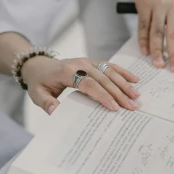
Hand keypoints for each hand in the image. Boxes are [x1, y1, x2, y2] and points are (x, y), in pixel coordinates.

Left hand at [22, 56, 139, 114]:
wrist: (39, 65)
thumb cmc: (40, 82)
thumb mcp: (37, 94)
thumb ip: (46, 103)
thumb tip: (56, 111)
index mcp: (67, 72)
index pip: (88, 84)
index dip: (102, 95)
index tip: (114, 107)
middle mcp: (80, 64)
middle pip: (103, 79)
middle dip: (118, 93)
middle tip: (131, 106)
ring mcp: (88, 61)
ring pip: (109, 71)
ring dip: (124, 83)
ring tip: (136, 96)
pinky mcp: (93, 62)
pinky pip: (110, 66)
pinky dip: (123, 72)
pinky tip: (135, 79)